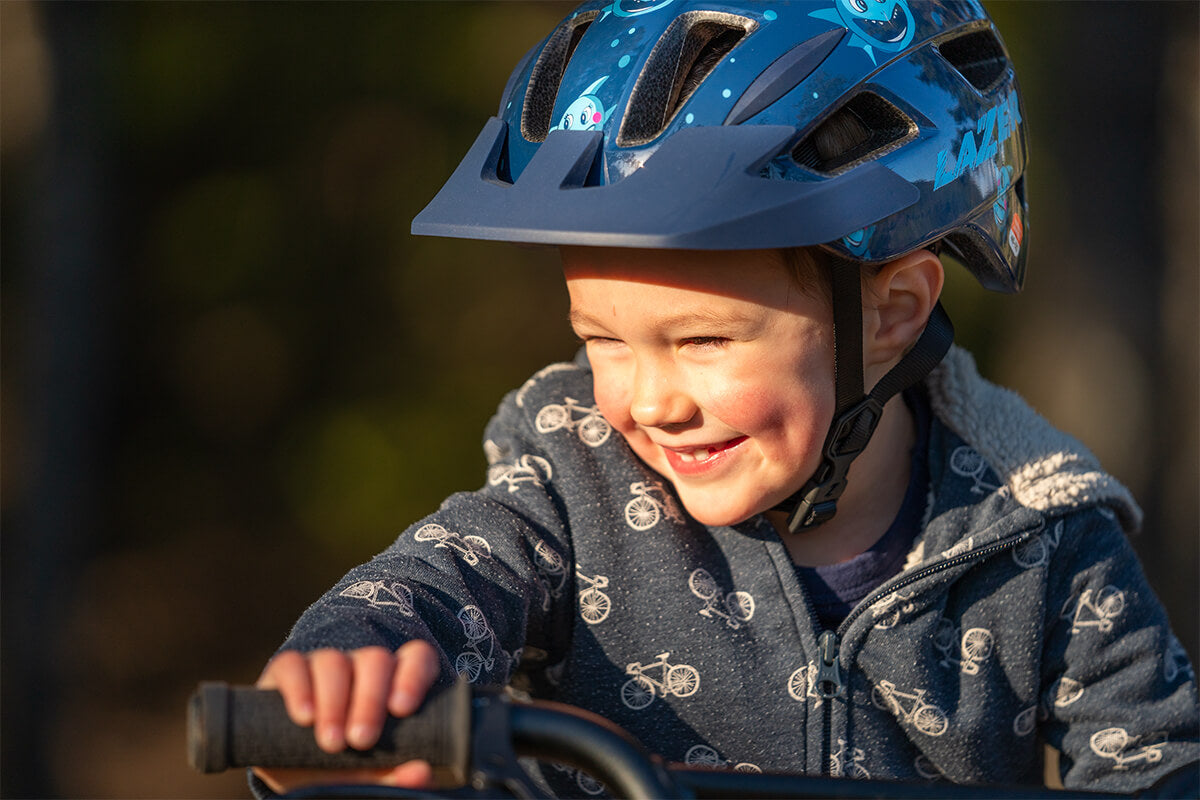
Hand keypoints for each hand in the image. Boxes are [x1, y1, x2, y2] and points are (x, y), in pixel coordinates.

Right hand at [251, 640, 439, 793]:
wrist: (290, 769)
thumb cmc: (340, 768)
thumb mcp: (368, 777)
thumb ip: (395, 776)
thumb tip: (420, 773)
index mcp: (393, 683)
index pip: (418, 658)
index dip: (413, 676)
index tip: (403, 709)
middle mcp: (362, 667)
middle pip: (376, 660)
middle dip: (370, 700)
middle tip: (362, 740)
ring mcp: (325, 664)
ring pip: (335, 662)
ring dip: (334, 702)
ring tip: (332, 742)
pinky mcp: (287, 669)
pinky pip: (293, 664)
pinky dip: (300, 688)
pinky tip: (304, 716)